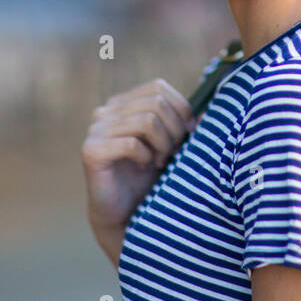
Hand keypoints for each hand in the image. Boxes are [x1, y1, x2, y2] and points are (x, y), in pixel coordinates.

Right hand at [81, 78, 196, 260]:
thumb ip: (184, 126)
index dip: (181, 107)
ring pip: (147, 121)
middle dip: (175, 129)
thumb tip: (209, 114)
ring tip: (160, 162)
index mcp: (123, 104)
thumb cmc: (148, 177)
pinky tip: (143, 167)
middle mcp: (106, 111)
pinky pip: (131, 144)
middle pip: (156, 102)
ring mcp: (95, 129)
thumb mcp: (171, 146)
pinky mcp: (91, 151)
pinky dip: (146, 157)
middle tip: (173, 153)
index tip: (190, 132)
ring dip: (163, 144)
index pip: (158, 87)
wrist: (123, 214)